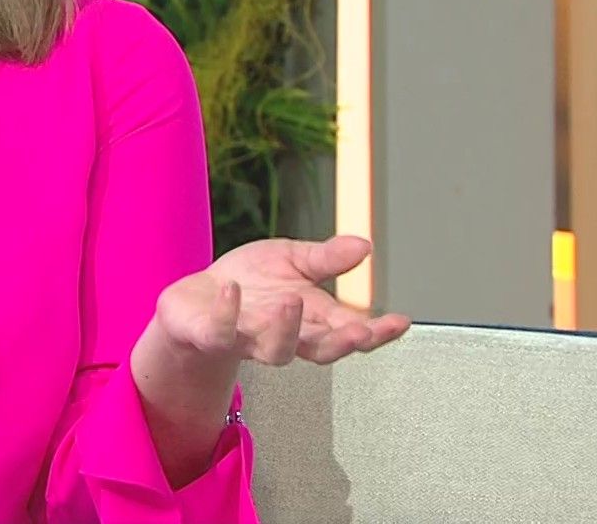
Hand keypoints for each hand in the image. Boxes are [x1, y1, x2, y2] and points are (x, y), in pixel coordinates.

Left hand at [153, 235, 411, 366]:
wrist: (197, 298)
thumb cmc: (250, 284)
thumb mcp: (292, 261)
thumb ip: (326, 259)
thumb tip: (364, 246)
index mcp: (311, 320)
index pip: (351, 331)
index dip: (378, 332)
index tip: (400, 322)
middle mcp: (286, 336)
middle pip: (321, 350)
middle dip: (342, 343)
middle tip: (359, 331)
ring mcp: (250, 340)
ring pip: (275, 351)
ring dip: (286, 328)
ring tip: (292, 301)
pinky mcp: (213, 336)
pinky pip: (221, 332)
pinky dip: (227, 313)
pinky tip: (231, 290)